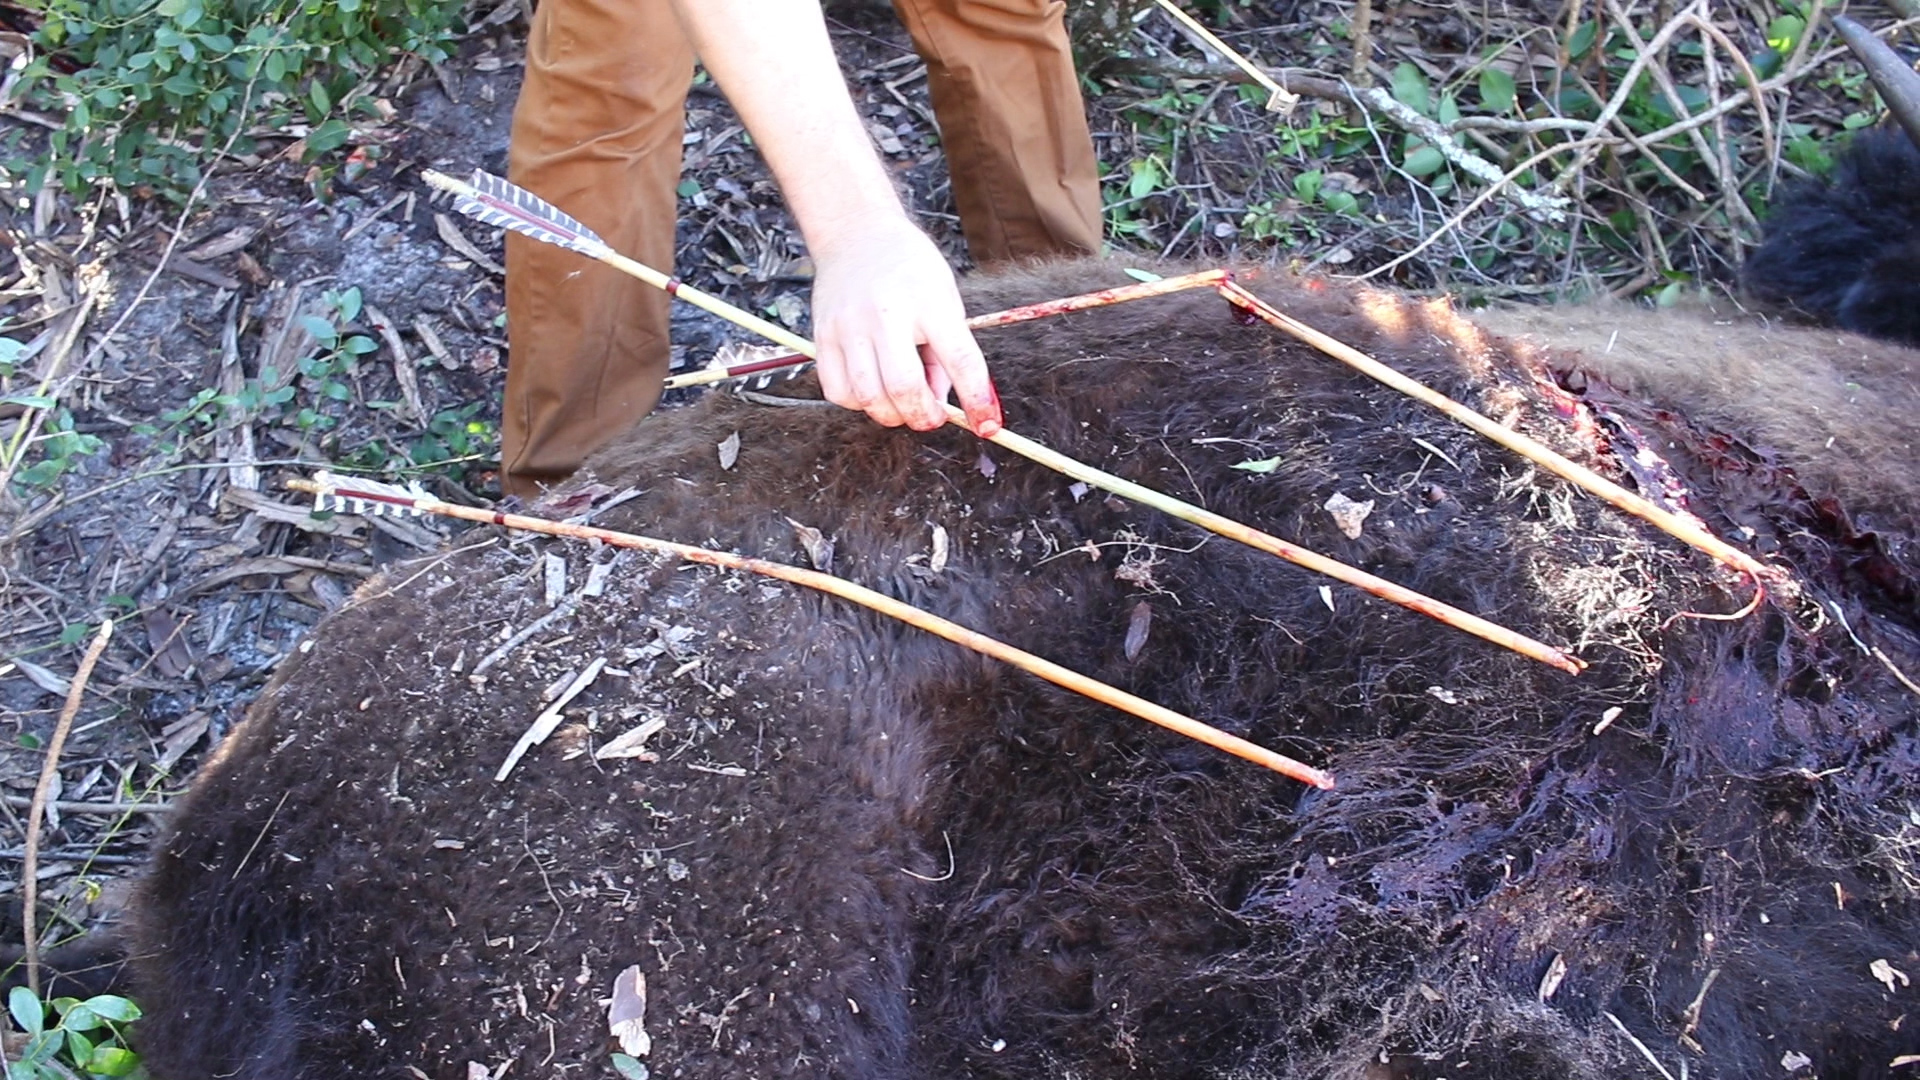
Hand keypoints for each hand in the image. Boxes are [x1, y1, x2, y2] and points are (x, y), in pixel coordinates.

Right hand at [809, 220, 1001, 436]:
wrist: (857, 234)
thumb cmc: (908, 267)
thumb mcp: (944, 299)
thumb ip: (947, 352)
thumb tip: (943, 402)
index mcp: (929, 300)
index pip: (961, 361)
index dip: (977, 401)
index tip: (987, 424)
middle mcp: (886, 313)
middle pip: (904, 387)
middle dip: (925, 416)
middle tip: (933, 416)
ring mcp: (849, 326)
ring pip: (868, 396)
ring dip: (892, 414)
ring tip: (903, 404)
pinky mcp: (823, 336)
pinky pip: (837, 391)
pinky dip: (859, 403)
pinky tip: (872, 390)